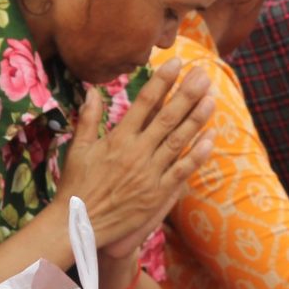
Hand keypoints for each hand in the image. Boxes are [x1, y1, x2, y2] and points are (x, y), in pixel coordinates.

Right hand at [58, 60, 215, 256]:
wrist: (79, 224)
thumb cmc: (76, 186)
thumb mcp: (78, 149)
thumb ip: (88, 118)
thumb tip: (91, 90)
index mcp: (118, 139)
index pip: (144, 103)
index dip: (162, 81)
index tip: (176, 63)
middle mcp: (136, 153)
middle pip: (167, 118)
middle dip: (187, 94)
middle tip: (203, 74)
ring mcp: (149, 173)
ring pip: (179, 141)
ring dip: (197, 118)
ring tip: (212, 97)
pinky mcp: (157, 194)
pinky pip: (182, 170)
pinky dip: (197, 154)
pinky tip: (210, 137)